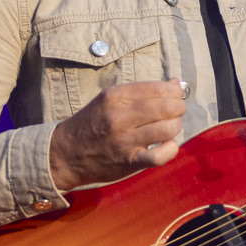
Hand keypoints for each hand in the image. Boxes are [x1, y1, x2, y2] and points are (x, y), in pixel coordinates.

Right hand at [48, 79, 187, 190]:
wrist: (66, 153)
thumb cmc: (93, 122)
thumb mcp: (110, 99)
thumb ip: (142, 91)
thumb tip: (175, 83)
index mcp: (115, 96)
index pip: (158, 88)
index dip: (174, 92)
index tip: (176, 96)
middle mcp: (119, 116)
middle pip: (166, 107)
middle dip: (179, 107)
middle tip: (176, 111)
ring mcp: (125, 140)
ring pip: (168, 129)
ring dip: (176, 126)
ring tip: (170, 127)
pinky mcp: (129, 162)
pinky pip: (161, 156)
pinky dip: (171, 149)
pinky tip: (167, 145)